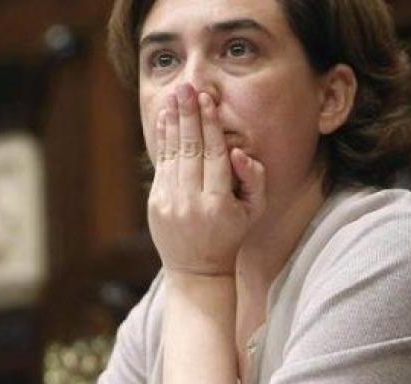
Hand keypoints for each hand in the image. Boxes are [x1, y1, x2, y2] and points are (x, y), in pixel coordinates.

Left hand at [148, 83, 266, 275]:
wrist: (197, 269)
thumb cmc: (231, 235)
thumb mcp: (253, 212)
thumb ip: (254, 180)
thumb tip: (239, 154)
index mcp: (220, 203)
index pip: (216, 155)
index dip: (212, 126)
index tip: (208, 100)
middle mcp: (193, 202)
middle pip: (192, 150)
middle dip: (189, 115)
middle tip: (187, 87)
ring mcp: (171, 203)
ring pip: (174, 155)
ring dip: (174, 122)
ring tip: (175, 95)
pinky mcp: (156, 204)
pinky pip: (161, 165)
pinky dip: (163, 140)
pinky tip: (165, 119)